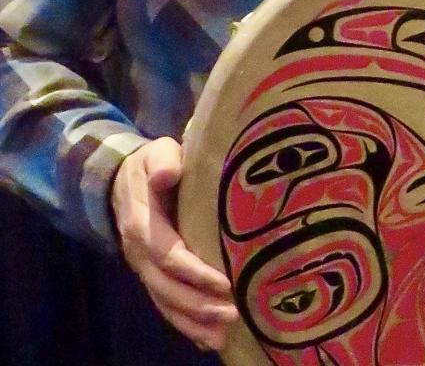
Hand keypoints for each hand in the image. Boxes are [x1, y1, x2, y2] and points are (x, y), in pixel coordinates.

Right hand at [111, 136, 238, 349]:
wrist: (123, 180)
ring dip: (194, 322)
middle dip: (199, 304)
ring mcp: (145, 269)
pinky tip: (209, 339)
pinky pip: (166, 305)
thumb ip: (163, 162)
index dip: (196, 272)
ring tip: (224, 333)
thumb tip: (167, 173)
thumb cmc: (152, 164)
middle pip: (167, 287)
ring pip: (166, 303)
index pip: (169, 254)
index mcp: (143, 225)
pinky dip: (186, 325)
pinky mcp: (153, 277)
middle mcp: (140, 254)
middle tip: (234, 314)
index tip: (226, 282)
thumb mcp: (157, 152)